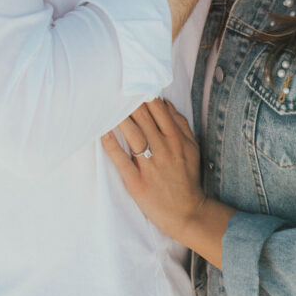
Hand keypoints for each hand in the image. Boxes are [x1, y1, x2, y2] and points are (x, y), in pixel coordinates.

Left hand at [101, 99, 205, 240]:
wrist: (187, 213)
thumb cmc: (187, 178)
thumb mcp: (191, 147)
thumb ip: (180, 124)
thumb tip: (165, 103)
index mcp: (176, 139)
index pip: (158, 110)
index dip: (144, 94)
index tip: (132, 83)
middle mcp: (163, 149)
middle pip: (143, 118)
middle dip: (128, 102)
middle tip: (114, 89)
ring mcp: (150, 166)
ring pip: (132, 135)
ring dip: (119, 118)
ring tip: (106, 104)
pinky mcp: (137, 182)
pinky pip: (122, 160)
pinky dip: (112, 145)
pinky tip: (103, 132)